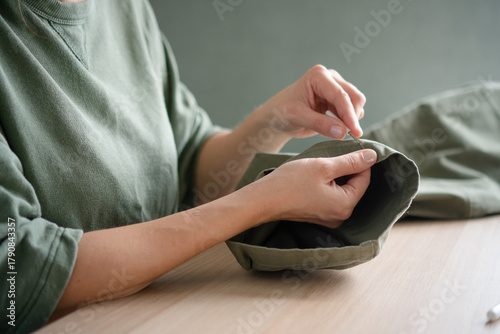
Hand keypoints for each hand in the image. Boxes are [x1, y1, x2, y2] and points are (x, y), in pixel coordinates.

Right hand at [254, 149, 376, 228]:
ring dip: (335, 176)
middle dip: (346, 169)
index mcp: (345, 205)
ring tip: (319, 167)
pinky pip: (331, 198)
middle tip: (329, 157)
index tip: (345, 149)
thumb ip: (350, 161)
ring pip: (342, 190)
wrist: (263, 200)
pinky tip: (313, 178)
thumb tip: (373, 156)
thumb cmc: (290, 182)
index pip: (364, 178)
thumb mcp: (323, 166)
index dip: (358, 160)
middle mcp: (341, 217)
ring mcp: (329, 219)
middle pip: (354, 185)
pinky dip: (327, 185)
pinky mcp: (319, 217)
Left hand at [257, 64, 365, 139]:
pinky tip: (335, 128)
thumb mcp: (297, 117)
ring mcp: (335, 88)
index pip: (340, 95)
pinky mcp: (336, 100)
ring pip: (355, 104)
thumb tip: (343, 132)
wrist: (276, 118)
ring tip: (335, 131)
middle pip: (354, 97)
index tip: (354, 131)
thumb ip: (320, 124)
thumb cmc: (281, 112)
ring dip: (350, 119)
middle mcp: (330, 78)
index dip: (349, 114)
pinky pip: (351, 111)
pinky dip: (347, 122)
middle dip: (352, 117)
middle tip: (349, 135)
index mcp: (318, 76)